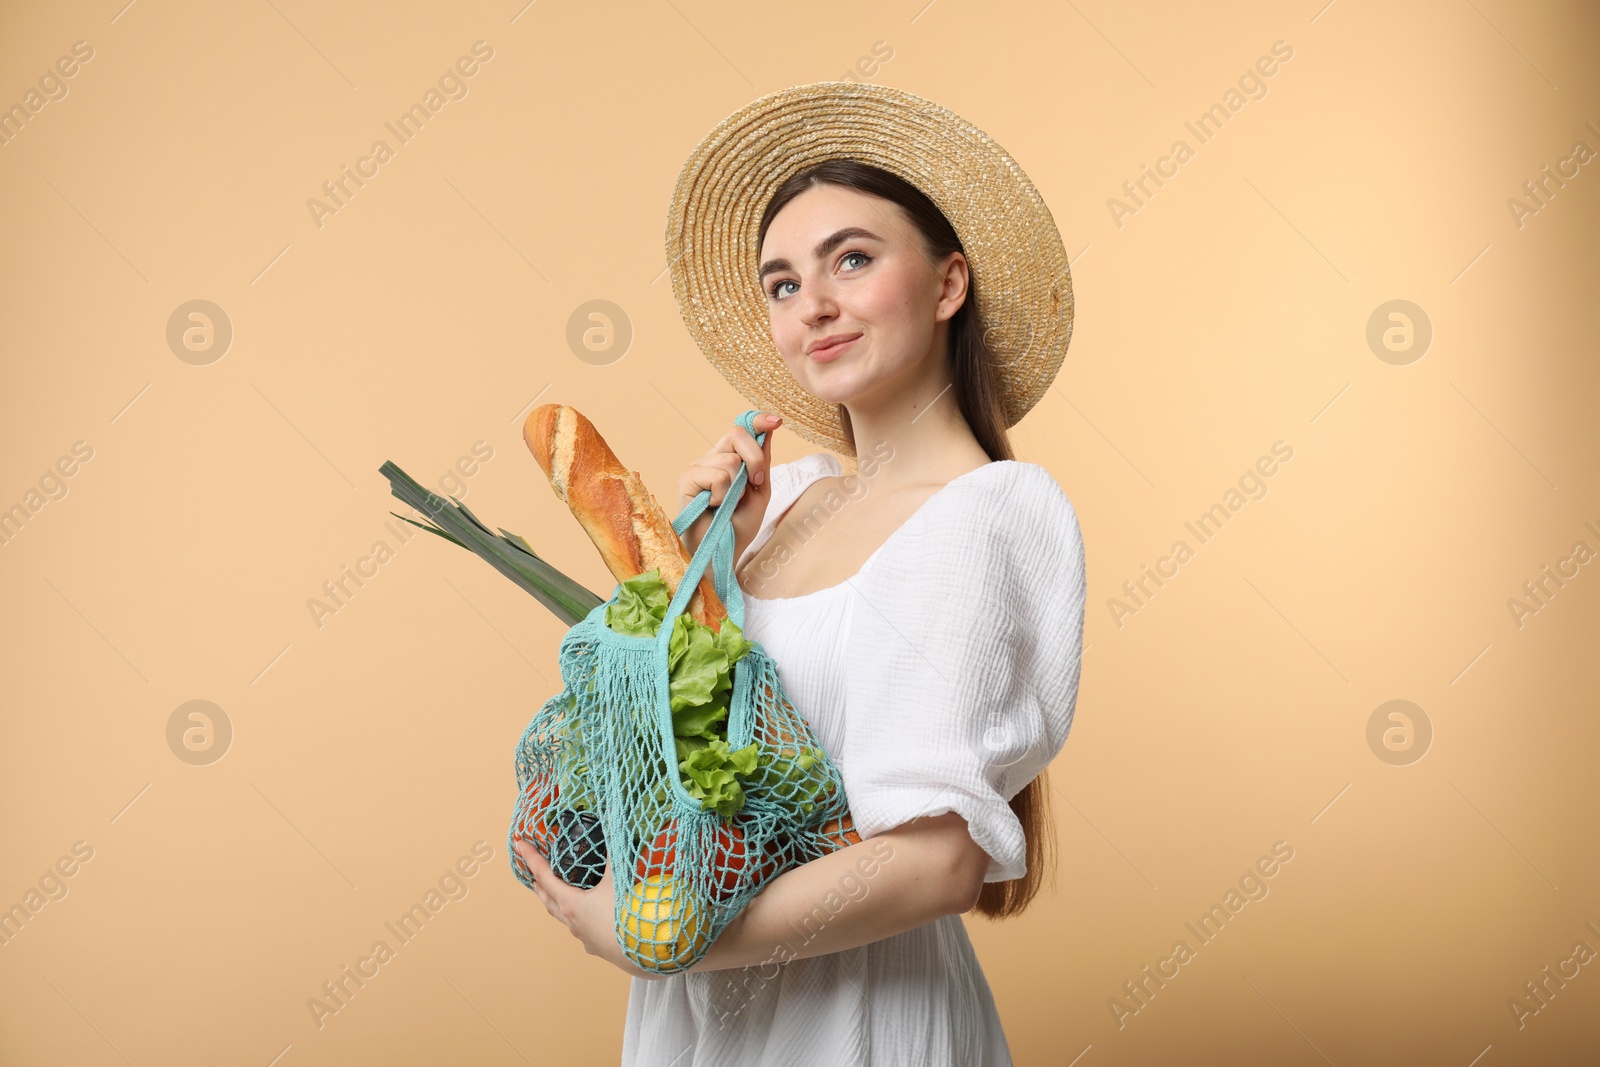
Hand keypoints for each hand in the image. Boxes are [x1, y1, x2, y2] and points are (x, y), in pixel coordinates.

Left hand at [513, 837, 666, 981]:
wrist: (644, 955)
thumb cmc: (627, 917)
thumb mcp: (620, 878)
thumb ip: (615, 850)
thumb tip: (613, 822)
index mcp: (572, 904)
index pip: (544, 876)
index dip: (532, 858)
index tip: (519, 845)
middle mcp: (573, 922)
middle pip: (547, 900)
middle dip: (539, 884)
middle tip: (533, 871)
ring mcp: (583, 937)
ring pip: (562, 917)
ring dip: (555, 902)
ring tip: (556, 892)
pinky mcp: (597, 946)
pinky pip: (580, 930)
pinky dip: (577, 918)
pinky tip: (588, 915)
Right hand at [679, 412, 782, 563]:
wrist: (722, 552)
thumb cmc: (738, 526)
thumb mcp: (760, 492)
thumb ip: (762, 461)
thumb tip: (769, 429)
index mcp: (729, 459)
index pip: (742, 430)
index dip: (758, 421)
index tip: (776, 422)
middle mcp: (712, 458)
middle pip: (736, 434)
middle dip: (754, 458)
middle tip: (755, 484)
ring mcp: (698, 467)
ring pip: (729, 460)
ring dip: (736, 488)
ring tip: (727, 504)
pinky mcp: (687, 478)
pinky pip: (717, 475)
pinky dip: (722, 495)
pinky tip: (714, 506)